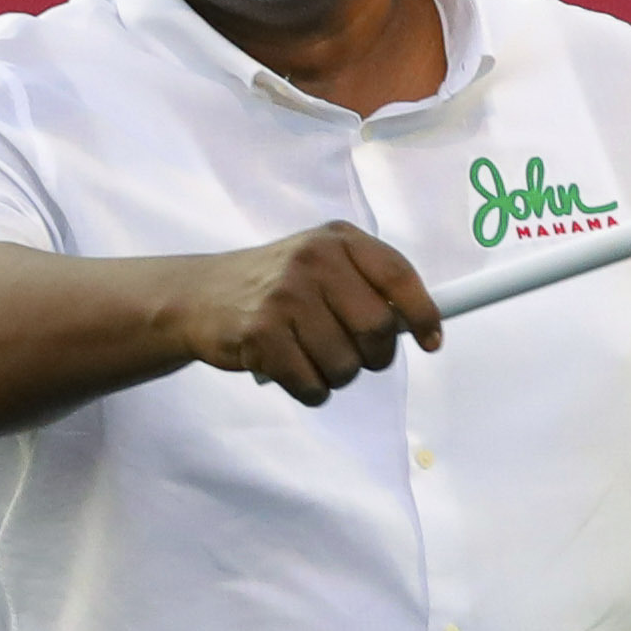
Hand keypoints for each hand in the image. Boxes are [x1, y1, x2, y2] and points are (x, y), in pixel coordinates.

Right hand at [168, 225, 443, 405]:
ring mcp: (285, 296)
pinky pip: (312, 386)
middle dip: (373, 356)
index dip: (423, 314)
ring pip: (346, 365)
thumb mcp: (320, 263)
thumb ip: (366, 284)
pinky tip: (290, 369)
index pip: (398, 275)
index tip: (431, 340)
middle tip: (355, 355)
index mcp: (337, 240)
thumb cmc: (275, 287)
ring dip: (335, 376)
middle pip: (377, 329)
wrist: (200, 296)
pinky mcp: (262, 334)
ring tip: (311, 356)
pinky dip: (309, 390)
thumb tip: (417, 325)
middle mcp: (313, 260)